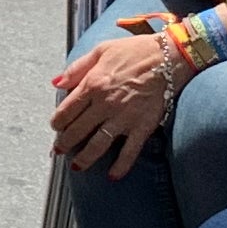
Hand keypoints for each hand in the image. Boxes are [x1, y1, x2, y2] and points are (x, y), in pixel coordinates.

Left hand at [49, 25, 181, 176]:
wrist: (170, 57)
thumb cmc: (135, 51)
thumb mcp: (101, 51)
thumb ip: (76, 68)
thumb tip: (56, 82)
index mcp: (93, 84)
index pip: (66, 110)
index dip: (57, 122)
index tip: (55, 128)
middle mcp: (105, 104)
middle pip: (77, 130)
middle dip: (64, 143)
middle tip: (59, 150)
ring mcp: (123, 118)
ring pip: (98, 144)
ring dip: (84, 158)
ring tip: (76, 167)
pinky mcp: (142, 126)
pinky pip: (129, 151)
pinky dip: (120, 166)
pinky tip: (112, 176)